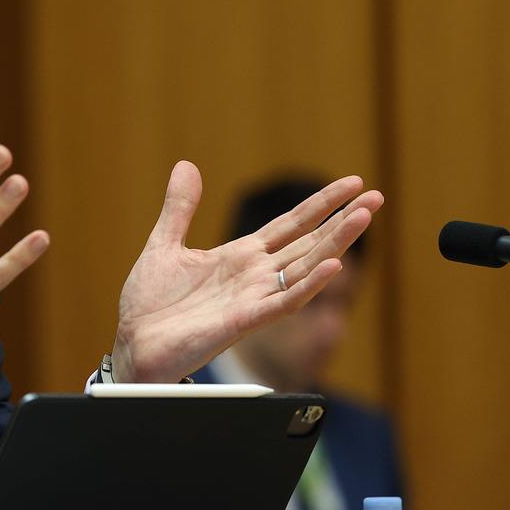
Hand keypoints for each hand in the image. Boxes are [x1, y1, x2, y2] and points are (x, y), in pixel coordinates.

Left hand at [110, 161, 383, 383]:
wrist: (132, 344)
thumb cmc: (150, 305)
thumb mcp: (164, 245)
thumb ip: (180, 208)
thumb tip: (186, 165)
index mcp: (239, 257)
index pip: (290, 225)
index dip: (321, 204)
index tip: (353, 183)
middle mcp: (253, 276)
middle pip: (308, 243)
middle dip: (342, 220)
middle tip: (377, 197)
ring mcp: (252, 298)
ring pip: (305, 268)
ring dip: (335, 243)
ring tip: (362, 217)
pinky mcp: (243, 320)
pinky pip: (283, 302)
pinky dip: (308, 285)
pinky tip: (332, 266)